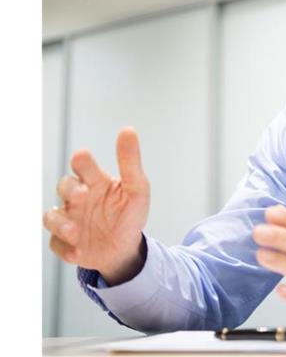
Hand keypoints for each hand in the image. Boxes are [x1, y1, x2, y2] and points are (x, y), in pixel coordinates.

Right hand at [42, 127, 149, 284]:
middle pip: (63, 186)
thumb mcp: (137, 188)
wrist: (126, 248)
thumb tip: (128, 130)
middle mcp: (78, 198)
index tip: (82, 158)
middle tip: (82, 195)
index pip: (82, 165)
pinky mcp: (66, 243)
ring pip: (52, 216)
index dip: (81, 161)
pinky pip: (56, 244)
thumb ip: (130, 161)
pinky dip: (64, 248)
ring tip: (76, 232)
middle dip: (68, 189)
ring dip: (61, 223)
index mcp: (95, 182)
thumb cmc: (130, 214)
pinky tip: (78, 251)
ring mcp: (69, 220)